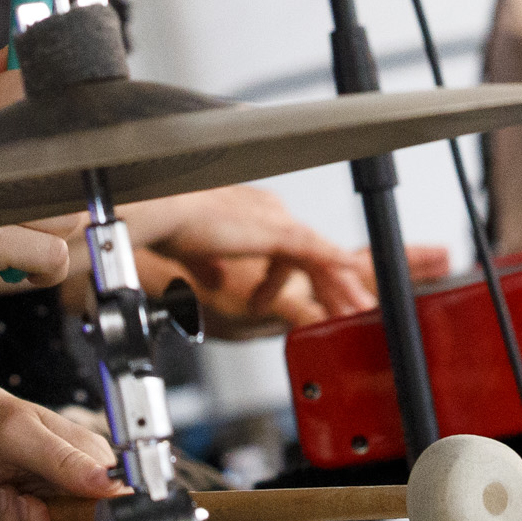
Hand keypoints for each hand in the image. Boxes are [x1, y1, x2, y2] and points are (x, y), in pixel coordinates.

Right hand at [0, 50, 76, 308]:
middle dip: (57, 184)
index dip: (58, 101)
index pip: (31, 85)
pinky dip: (43, 269)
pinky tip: (21, 266)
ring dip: (49, 231)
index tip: (60, 120)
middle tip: (32, 200)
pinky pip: (53, 255)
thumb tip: (8, 53)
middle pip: (65, 154)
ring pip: (66, 210)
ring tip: (16, 235)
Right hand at [126, 183, 386, 335]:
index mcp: (253, 212)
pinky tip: (351, 273)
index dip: (304, 276)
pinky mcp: (275, 232)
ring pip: (320, 255)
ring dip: (339, 285)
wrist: (165, 215)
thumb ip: (209, 265)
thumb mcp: (195, 253)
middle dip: (333, 284)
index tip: (313, 301)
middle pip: (314, 250)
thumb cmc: (171, 225)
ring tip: (356, 309)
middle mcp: (270, 211)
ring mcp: (276, 220)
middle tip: (351, 308)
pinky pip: (315, 250)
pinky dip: (334, 263)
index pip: (291, 245)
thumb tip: (215, 279)